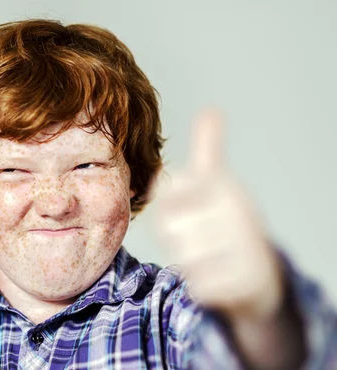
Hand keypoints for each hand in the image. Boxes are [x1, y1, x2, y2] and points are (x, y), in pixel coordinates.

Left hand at [151, 109, 283, 320]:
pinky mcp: (244, 280)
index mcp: (224, 183)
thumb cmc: (227, 224)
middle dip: (178, 239)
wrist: (260, 274)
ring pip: (183, 259)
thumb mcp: (217, 183)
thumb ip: (207, 151)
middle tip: (202, 238)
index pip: (165, 193)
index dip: (167, 209)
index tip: (189, 209)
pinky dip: (203, 286)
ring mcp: (245, 245)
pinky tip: (221, 277)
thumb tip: (212, 111)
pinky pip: (197, 286)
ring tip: (213, 257)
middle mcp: (239, 209)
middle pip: (169, 230)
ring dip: (191, 263)